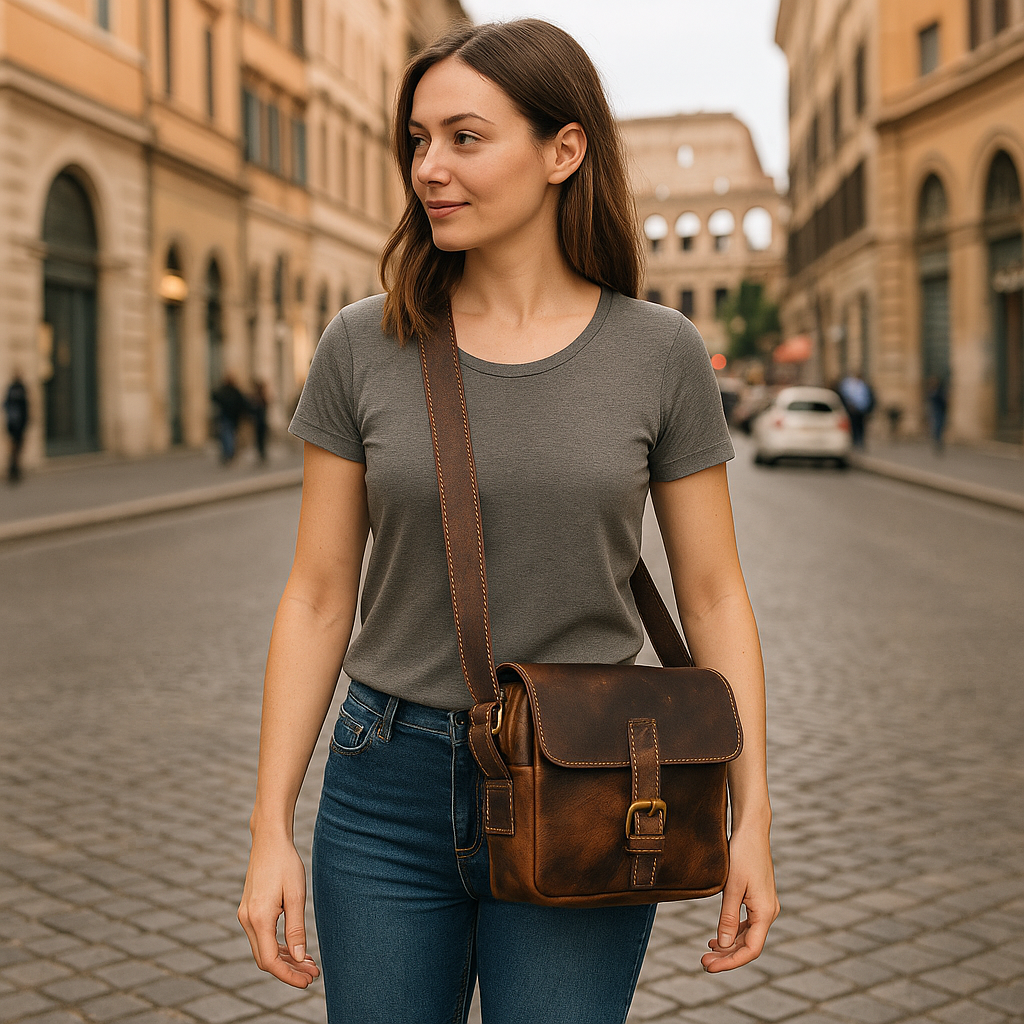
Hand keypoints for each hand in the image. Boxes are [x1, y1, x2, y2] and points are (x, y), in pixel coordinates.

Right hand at [238, 836, 320, 987]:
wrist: (269, 840)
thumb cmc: (285, 863)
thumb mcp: (296, 895)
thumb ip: (296, 928)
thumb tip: (300, 957)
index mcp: (259, 918)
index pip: (270, 961)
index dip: (289, 975)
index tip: (308, 980)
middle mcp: (247, 920)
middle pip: (265, 959)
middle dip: (289, 970)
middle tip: (313, 973)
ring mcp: (246, 915)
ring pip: (263, 949)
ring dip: (285, 959)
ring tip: (309, 963)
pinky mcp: (249, 910)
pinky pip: (261, 936)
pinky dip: (277, 946)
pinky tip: (294, 948)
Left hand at [701, 828, 778, 972]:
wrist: (751, 831)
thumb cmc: (742, 854)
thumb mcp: (732, 887)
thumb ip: (728, 918)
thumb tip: (724, 945)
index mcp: (765, 912)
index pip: (750, 950)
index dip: (730, 962)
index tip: (710, 966)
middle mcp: (769, 912)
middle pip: (749, 945)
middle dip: (727, 957)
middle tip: (703, 962)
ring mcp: (765, 906)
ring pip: (748, 936)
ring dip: (729, 946)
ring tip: (708, 951)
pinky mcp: (759, 899)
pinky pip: (748, 924)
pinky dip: (733, 933)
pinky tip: (719, 937)